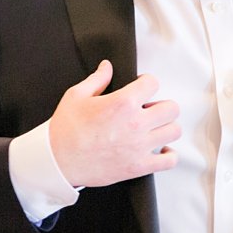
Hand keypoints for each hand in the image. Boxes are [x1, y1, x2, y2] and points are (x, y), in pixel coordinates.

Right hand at [48, 60, 179, 187]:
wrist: (58, 161)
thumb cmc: (65, 129)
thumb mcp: (76, 96)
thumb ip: (97, 79)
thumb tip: (107, 66)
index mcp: (122, 102)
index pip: (153, 83)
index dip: (146, 82)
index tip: (140, 87)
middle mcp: (135, 123)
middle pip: (171, 108)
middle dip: (160, 105)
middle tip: (147, 109)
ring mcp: (139, 146)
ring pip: (174, 131)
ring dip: (165, 127)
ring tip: (153, 128)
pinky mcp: (138, 166)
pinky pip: (169, 161)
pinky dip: (169, 155)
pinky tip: (160, 150)